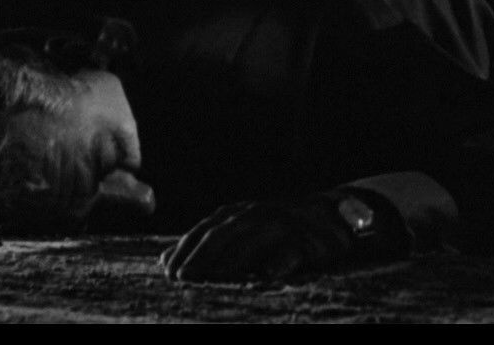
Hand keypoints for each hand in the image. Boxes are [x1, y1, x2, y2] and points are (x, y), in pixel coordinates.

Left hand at [159, 194, 358, 282]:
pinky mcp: (303, 241)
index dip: (184, 250)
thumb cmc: (277, 231)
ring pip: (250, 242)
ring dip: (231, 261)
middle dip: (200, 256)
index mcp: (235, 215)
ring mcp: (278, 225)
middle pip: (221, 234)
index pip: (202, 231)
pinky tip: (263, 279)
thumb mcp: (238, 232)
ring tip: (214, 278)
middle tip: (183, 277)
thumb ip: (205, 245)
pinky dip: (274, 265)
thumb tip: (163, 259)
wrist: (330, 217)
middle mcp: (254, 215)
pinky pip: (287, 254)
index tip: (167, 271)